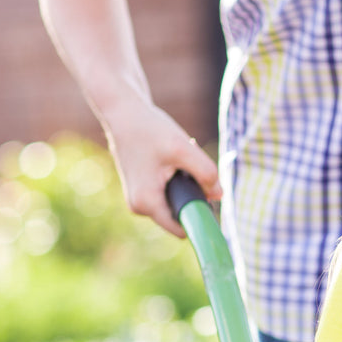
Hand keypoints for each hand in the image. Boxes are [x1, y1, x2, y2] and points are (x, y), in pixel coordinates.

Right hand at [99, 99, 221, 236]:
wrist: (122, 111)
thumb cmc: (149, 129)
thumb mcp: (183, 149)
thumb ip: (206, 173)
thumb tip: (219, 195)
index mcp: (147, 203)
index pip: (181, 230)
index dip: (199, 221)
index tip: (211, 206)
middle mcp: (139, 207)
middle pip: (180, 214)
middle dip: (191, 195)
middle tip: (186, 168)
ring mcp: (138, 199)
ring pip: (175, 201)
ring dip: (184, 185)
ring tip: (175, 160)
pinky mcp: (141, 189)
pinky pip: (168, 193)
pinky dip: (175, 179)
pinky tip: (169, 159)